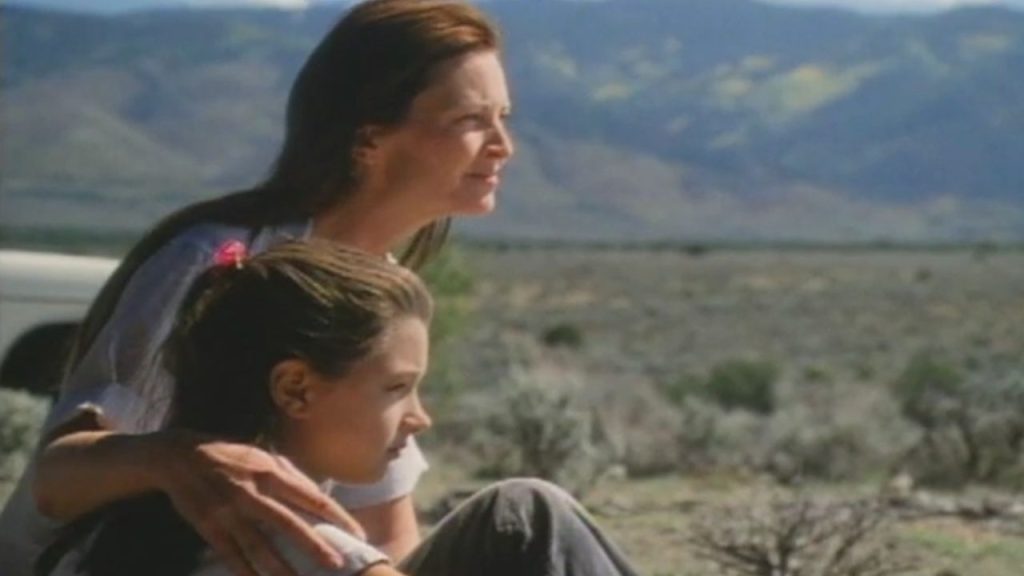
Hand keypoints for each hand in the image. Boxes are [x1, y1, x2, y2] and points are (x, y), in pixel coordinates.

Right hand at [152, 430, 364, 575]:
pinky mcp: (209, 526)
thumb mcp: (263, 456)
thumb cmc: (230, 456)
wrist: (179, 456)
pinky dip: (246, 571)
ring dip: (280, 568)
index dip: (336, 517)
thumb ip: (291, 474)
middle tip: (338, 565)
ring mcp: (228, 511)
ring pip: (259, 546)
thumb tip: (319, 494)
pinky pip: (231, 554)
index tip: (356, 533)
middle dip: (314, 546)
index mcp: (270, 472)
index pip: (310, 497)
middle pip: (288, 524)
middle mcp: (251, 492)